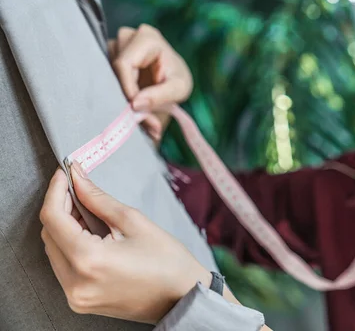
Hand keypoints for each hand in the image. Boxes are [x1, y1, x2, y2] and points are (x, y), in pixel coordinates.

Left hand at [39, 162, 210, 323]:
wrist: (183, 297)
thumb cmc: (168, 262)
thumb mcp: (134, 222)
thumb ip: (99, 199)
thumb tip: (78, 179)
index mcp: (89, 260)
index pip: (53, 218)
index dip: (56, 190)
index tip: (65, 174)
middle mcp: (76, 282)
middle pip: (49, 234)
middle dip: (60, 207)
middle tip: (78, 189)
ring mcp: (76, 296)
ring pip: (54, 251)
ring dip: (64, 227)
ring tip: (87, 211)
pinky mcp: (81, 301)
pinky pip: (64, 267)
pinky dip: (71, 246)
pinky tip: (89, 233)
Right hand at [109, 24, 192, 142]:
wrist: (171, 81)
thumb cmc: (177, 80)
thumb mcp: (179, 89)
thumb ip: (160, 96)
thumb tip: (135, 104)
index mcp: (147, 38)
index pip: (125, 64)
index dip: (127, 88)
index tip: (135, 109)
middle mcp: (127, 37)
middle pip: (113, 70)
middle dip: (123, 96)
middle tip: (136, 118)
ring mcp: (114, 47)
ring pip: (105, 76)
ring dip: (119, 97)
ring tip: (137, 112)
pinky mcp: (106, 59)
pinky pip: (102, 80)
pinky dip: (114, 96)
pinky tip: (128, 106)